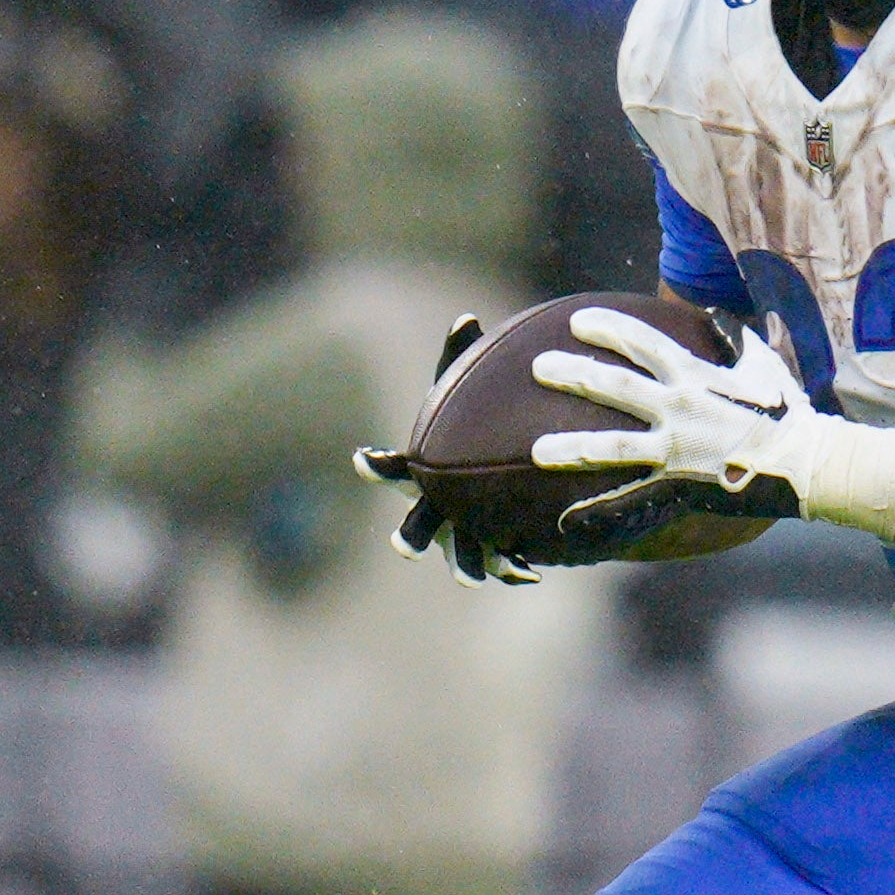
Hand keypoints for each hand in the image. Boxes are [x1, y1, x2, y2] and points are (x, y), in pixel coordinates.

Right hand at [357, 314, 541, 583]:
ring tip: (474, 578)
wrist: (494, 472)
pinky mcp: (492, 546)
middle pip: (415, 525)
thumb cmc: (470, 426)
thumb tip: (467, 316)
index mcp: (421, 471)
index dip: (376, 467)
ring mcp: (460, 532)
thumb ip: (461, 360)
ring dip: (466, 565)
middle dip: (410, 535)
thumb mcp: (465, 392)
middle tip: (405, 546)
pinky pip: (502, 561)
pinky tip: (531, 572)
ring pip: (458, 554)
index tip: (363, 459)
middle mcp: (434, 506)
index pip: (391, 469)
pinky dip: (512, 567)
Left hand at [528, 308, 894, 537]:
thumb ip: (738, 338)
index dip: (608, 329)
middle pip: (614, 386)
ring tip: (535, 450)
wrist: (806, 464)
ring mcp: (674, 449)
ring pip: (611, 446)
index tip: (578, 322)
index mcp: (695, 376)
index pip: (642, 343)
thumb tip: (722, 315)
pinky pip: (632, 500)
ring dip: (571, 447)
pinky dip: (600, 512)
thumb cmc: (789, 412)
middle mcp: (677, 409)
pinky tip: (565, 520)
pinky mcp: (678, 486)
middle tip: (539, 366)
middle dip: (573, 374)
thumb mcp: (765, 364)